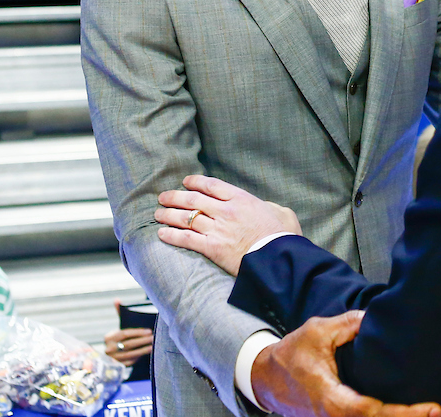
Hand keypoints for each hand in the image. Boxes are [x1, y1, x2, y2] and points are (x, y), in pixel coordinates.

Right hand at [104, 326, 152, 364]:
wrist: (109, 355)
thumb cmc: (118, 341)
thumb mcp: (119, 335)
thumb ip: (130, 333)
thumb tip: (148, 333)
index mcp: (109, 338)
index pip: (124, 334)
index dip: (138, 332)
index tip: (149, 331)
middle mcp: (108, 349)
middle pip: (128, 344)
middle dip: (142, 341)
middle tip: (153, 338)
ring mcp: (112, 359)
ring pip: (129, 354)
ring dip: (142, 350)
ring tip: (152, 347)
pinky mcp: (116, 367)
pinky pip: (129, 362)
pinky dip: (138, 357)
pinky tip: (144, 354)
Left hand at [156, 174, 300, 275]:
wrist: (278, 259)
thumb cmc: (283, 237)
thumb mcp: (283, 213)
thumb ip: (270, 206)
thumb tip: (264, 207)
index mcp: (242, 199)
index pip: (211, 185)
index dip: (195, 182)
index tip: (185, 182)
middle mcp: (225, 211)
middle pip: (192, 199)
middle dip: (174, 197)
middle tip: (163, 197)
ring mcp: (217, 229)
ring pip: (185, 218)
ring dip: (168, 215)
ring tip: (158, 214)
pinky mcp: (212, 248)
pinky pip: (186, 239)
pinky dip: (172, 236)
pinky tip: (162, 234)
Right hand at [252, 311, 440, 416]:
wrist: (266, 378)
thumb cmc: (292, 354)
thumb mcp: (318, 331)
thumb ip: (348, 323)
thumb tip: (375, 317)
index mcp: (330, 398)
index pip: (370, 412)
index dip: (402, 413)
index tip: (430, 407)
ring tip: (433, 413)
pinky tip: (408, 413)